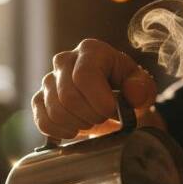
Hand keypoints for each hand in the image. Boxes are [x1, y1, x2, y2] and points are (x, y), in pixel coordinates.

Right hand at [33, 39, 157, 139]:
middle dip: (90, 116)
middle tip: (103, 118)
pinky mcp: (40, 100)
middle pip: (68, 96)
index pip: (84, 76)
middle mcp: (65, 61)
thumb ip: (142, 88)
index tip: (112, 111)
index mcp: (91, 51)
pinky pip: (43, 121)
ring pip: (55, 111)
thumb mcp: (142, 88)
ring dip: (77, 125)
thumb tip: (133, 92)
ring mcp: (49, 80)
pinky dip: (60, 132)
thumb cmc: (127, 91)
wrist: (112, 103)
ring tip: (90, 121)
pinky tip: (74, 130)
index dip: (99, 101)